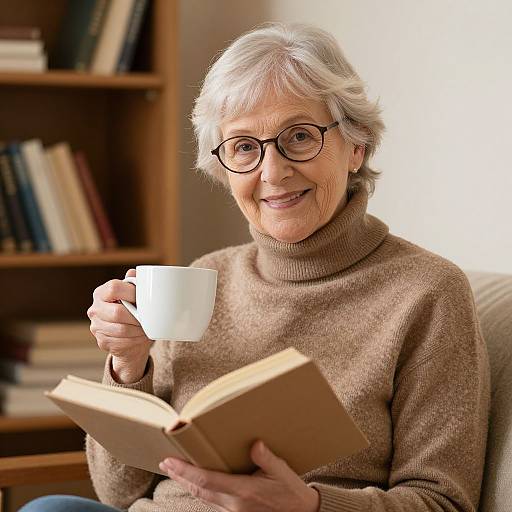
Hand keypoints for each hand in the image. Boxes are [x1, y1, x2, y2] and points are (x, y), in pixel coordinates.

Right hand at [87, 268, 152, 382]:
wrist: (128, 334)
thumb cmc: (132, 308)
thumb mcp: (133, 293)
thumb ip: (134, 282)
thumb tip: (134, 272)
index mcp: (101, 293)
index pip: (114, 288)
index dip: (131, 293)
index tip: (142, 298)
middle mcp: (95, 309)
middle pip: (117, 313)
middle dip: (136, 316)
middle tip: (147, 318)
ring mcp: (96, 327)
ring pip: (121, 330)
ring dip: (138, 330)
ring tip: (147, 328)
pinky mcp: (102, 342)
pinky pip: (122, 342)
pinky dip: (136, 340)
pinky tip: (142, 336)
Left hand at [159, 440, 319, 511]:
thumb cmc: (292, 493)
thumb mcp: (282, 472)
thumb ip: (266, 458)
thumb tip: (254, 444)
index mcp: (243, 491)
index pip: (205, 480)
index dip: (185, 470)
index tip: (169, 460)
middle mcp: (234, 504)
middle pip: (198, 489)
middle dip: (180, 476)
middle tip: (165, 462)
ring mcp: (234, 511)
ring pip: (203, 497)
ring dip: (188, 483)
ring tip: (176, 470)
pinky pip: (212, 501)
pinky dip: (200, 489)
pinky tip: (198, 482)